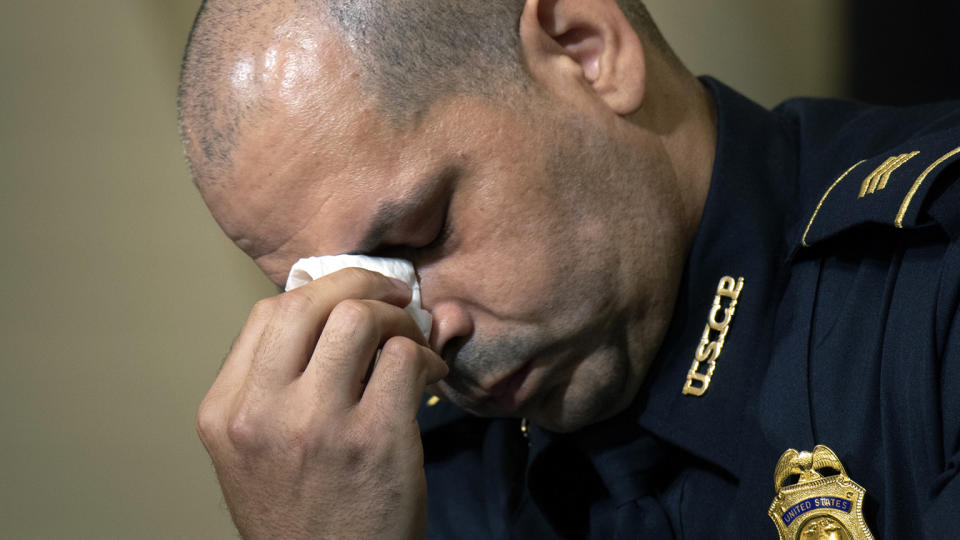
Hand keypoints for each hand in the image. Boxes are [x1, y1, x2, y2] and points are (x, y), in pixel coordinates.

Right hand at [196, 268, 447, 539]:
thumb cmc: (301, 516)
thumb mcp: (257, 451)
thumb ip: (282, 382)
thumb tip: (348, 307)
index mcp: (224, 412)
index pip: (268, 314)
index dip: (318, 294)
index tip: (348, 300)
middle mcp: (261, 413)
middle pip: (310, 301)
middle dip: (362, 283)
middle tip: (393, 295)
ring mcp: (317, 424)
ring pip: (359, 317)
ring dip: (397, 318)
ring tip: (411, 341)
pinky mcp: (375, 439)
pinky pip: (405, 358)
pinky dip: (426, 355)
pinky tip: (429, 374)